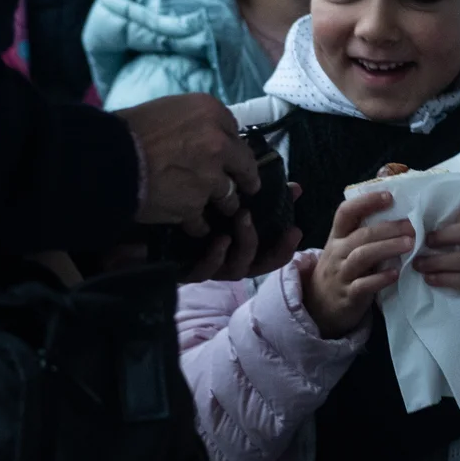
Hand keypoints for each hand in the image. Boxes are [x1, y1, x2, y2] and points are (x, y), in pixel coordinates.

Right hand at [119, 94, 258, 232]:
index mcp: (211, 112)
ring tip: (218, 209)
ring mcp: (210, 177)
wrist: (108, 159)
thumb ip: (194, 122)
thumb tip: (204, 136)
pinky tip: (192, 224)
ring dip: (223, 204)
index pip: (235, 132)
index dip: (232, 147)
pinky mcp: (195, 205)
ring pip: (229, 197)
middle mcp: (219, 143)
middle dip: (245, 178)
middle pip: (244, 165)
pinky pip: (203, 221)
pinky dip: (197, 224)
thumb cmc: (129, 129)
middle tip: (247, 187)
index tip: (233, 157)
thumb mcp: (166, 110)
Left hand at [182, 182, 304, 284]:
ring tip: (243, 216)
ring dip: (245, 243)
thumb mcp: (239, 207)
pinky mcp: (190, 272)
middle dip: (269, 247)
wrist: (163, 234)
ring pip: (236, 268)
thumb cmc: (207, 220)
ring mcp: (213, 269)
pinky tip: (220, 239)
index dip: (287, 248)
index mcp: (246, 252)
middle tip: (272, 217)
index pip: (273, 257)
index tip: (296, 230)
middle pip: (258, 265)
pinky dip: (216, 256)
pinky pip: (206, 271)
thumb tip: (296, 187)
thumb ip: (269, 201)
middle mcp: (233, 264)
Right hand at [303, 192, 410, 337]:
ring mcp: (341, 274)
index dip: (366, 202)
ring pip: (362, 256)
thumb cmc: (340, 271)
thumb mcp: (344, 249)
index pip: (346, 212)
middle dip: (387, 228)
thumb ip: (363, 234)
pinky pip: (363, 285)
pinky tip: (396, 273)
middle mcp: (337, 253)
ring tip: (409, 244)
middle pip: (361, 235)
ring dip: (387, 248)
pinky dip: (380, 278)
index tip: (389, 196)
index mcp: (337, 237)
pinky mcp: (348, 296)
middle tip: (411, 226)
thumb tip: (397, 214)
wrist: (318, 307)